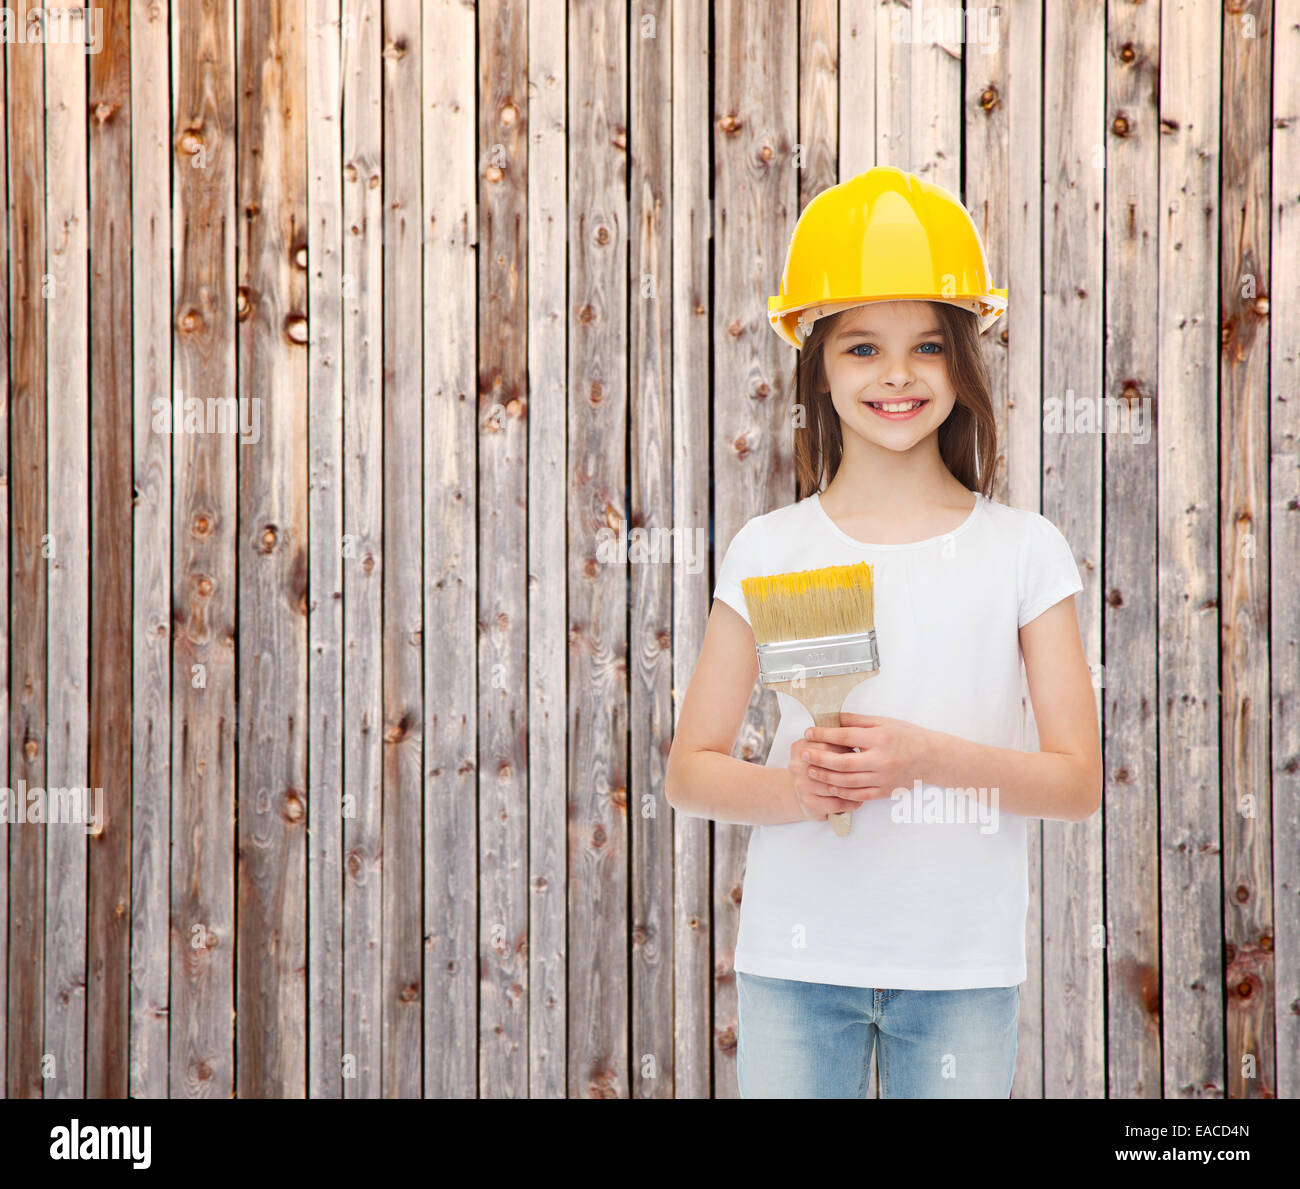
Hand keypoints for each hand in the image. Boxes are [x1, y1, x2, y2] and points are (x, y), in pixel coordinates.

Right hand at [785, 736, 863, 823]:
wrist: (795, 794)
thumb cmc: (813, 769)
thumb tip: (856, 739)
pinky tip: (858, 800)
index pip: (826, 744)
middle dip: (850, 767)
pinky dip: (851, 802)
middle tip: (865, 767)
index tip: (857, 750)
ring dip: (854, 786)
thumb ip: (831, 742)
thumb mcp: (816, 750)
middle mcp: (797, 766)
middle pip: (831, 764)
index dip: (845, 747)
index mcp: (799, 748)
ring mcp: (802, 786)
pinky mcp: (809, 804)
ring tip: (866, 784)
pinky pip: (837, 803)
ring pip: (836, 785)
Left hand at [800, 713, 931, 801]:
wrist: (932, 758)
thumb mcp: (884, 722)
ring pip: (848, 781)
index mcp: (880, 738)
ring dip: (826, 777)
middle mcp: (881, 759)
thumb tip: (834, 718)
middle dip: (819, 758)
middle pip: (842, 762)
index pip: (845, 737)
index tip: (809, 733)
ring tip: (812, 771)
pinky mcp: (885, 791)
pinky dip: (843, 792)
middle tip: (804, 754)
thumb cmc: (908, 736)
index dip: (823, 735)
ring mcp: (883, 778)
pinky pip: (860, 795)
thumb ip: (858, 721)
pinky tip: (831, 786)